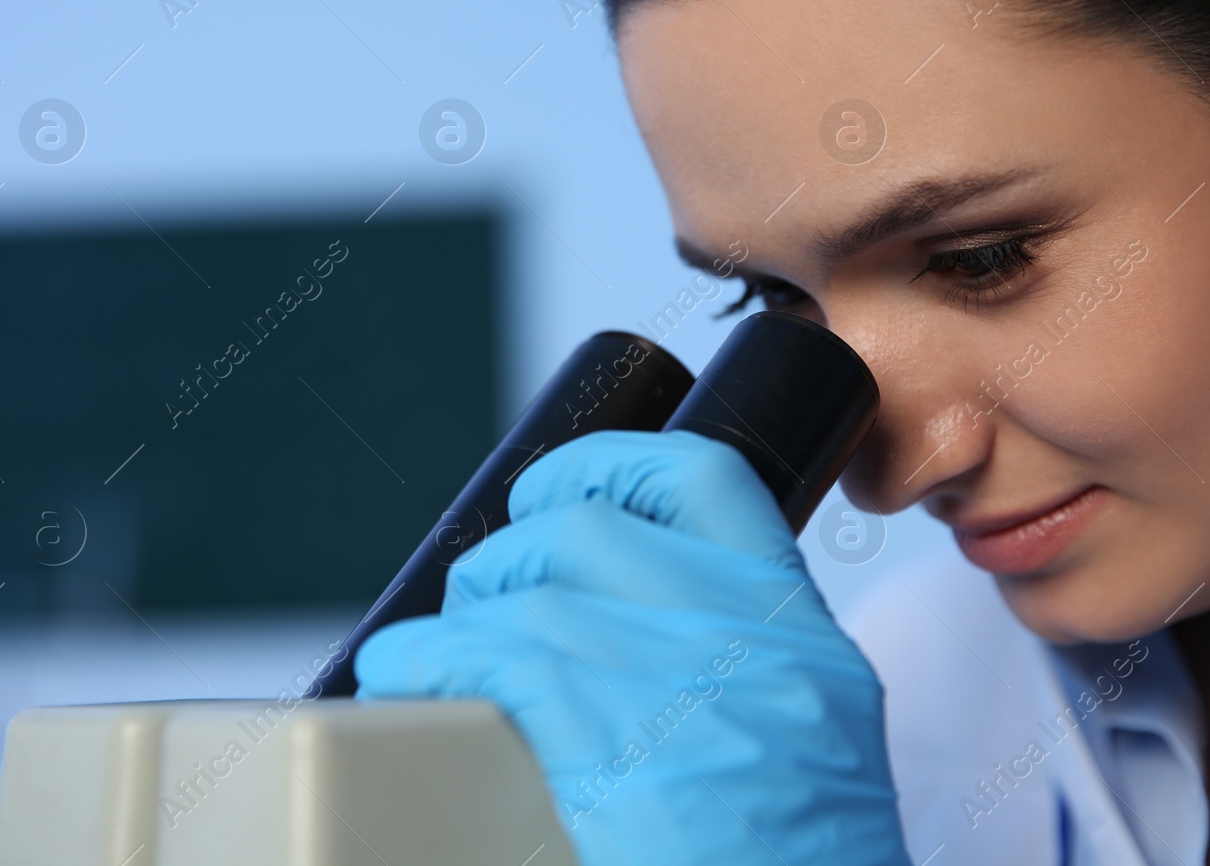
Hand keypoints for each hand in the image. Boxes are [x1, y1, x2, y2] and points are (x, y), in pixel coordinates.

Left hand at [354, 429, 911, 864]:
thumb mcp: (809, 743)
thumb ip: (737, 673)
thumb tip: (614, 638)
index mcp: (802, 636)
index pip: (708, 481)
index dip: (616, 465)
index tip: (561, 493)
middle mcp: (751, 638)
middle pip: (595, 528)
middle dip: (516, 551)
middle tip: (485, 601)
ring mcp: (687, 686)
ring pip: (536, 590)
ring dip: (466, 614)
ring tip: (435, 654)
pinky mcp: (615, 743)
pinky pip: (493, 657)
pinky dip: (428, 657)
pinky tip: (401, 674)